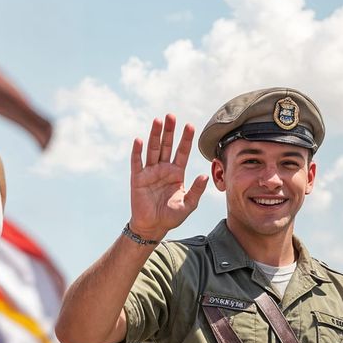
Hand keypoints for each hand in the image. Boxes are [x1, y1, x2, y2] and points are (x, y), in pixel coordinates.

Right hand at [127, 115, 207, 240]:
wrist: (153, 227)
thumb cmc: (171, 217)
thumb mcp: (188, 205)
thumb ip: (196, 190)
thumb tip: (205, 175)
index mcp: (176, 173)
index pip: (182, 152)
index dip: (186, 139)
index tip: (190, 125)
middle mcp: (163, 169)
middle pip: (167, 146)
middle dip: (169, 131)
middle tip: (171, 115)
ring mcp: (150, 172)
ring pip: (153, 149)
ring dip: (155, 135)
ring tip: (158, 120)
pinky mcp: (137, 178)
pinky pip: (137, 162)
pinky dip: (137, 151)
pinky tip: (139, 140)